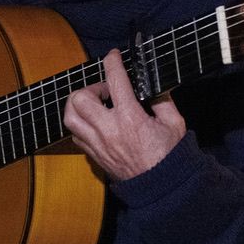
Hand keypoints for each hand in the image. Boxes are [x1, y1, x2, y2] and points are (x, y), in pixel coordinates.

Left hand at [64, 49, 185, 180]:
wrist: (160, 187)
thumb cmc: (169, 155)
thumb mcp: (174, 123)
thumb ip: (163, 100)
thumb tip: (153, 85)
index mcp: (130, 118)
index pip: (115, 80)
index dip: (112, 62)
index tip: (113, 55)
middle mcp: (108, 129)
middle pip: (80, 98)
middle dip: (90, 88)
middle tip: (106, 91)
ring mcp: (97, 144)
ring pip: (69, 117)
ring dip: (78, 105)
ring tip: (95, 104)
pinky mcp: (93, 155)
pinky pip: (75, 134)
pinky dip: (80, 124)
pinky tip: (94, 122)